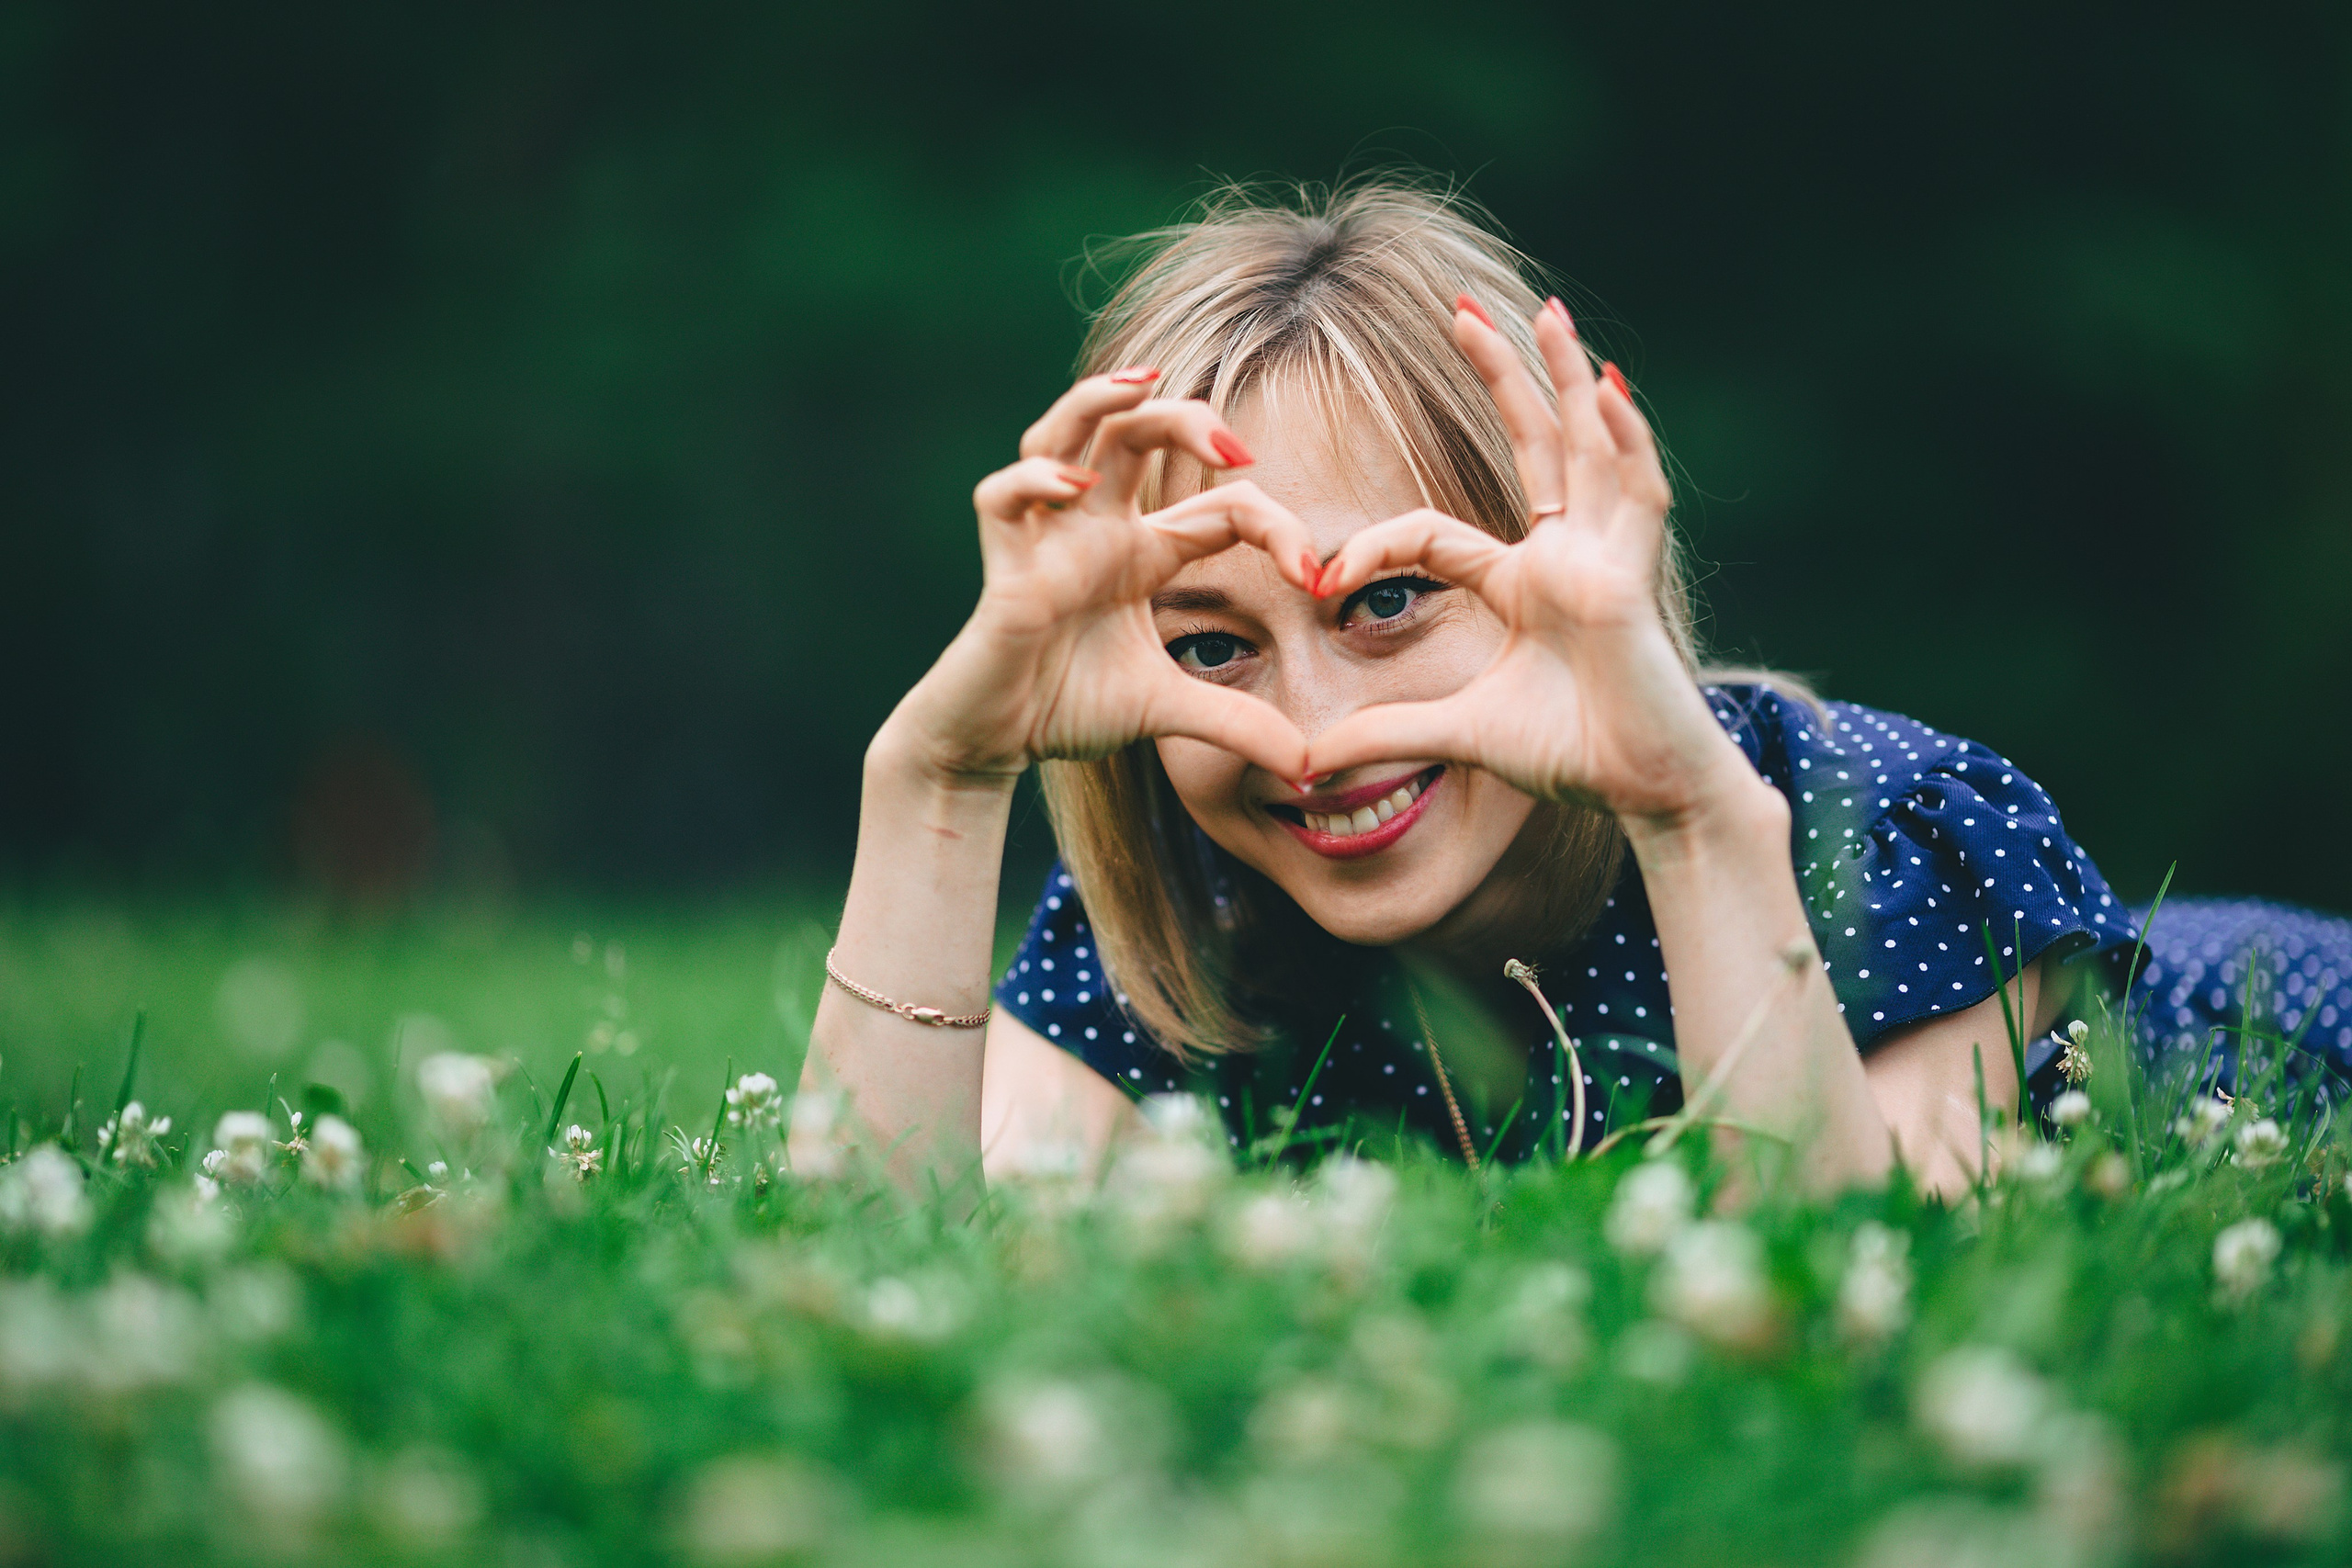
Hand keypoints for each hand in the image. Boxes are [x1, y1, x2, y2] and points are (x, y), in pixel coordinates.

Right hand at [890, 372, 1320, 783]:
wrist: (995, 742)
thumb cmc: (1066, 708)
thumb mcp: (1169, 713)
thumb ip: (1237, 725)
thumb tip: (1308, 766)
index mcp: (1141, 552)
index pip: (1218, 506)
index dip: (1275, 527)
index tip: (1313, 578)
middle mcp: (1094, 530)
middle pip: (1131, 432)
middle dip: (1181, 418)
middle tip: (1232, 444)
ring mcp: (1045, 542)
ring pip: (1056, 435)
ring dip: (1094, 402)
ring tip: (1139, 387)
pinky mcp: (1004, 571)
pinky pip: (1000, 500)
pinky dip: (1031, 482)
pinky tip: (1073, 487)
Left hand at [1304, 300, 1757, 831]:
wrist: (1645, 793)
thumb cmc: (1572, 757)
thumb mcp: (1457, 733)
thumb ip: (1383, 734)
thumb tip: (1303, 761)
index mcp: (1522, 582)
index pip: (1434, 533)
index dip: (1374, 548)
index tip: (1321, 579)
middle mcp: (1565, 554)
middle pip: (1532, 443)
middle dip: (1499, 373)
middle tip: (1460, 307)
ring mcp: (1606, 558)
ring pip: (1588, 447)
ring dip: (1567, 377)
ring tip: (1545, 313)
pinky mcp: (1635, 578)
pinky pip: (1637, 495)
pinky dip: (1627, 441)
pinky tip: (1607, 389)